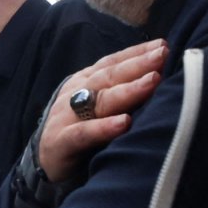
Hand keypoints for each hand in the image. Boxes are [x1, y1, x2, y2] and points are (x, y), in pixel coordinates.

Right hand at [37, 40, 166, 183]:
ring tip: (153, 81)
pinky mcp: (61, 142)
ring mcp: (66, 116)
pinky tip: (124, 123)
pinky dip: (103, 127)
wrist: (45, 162)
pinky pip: (84, 133)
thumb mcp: (98, 108)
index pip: (112, 63)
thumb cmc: (81, 132)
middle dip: (138, 64)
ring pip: (100, 100)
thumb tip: (160, 77)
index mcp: (85, 82)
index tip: (163, 45)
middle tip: (162, 55)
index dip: (136, 53)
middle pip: (109, 76)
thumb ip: (121, 93)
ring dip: (128, 90)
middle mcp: (76, 94)